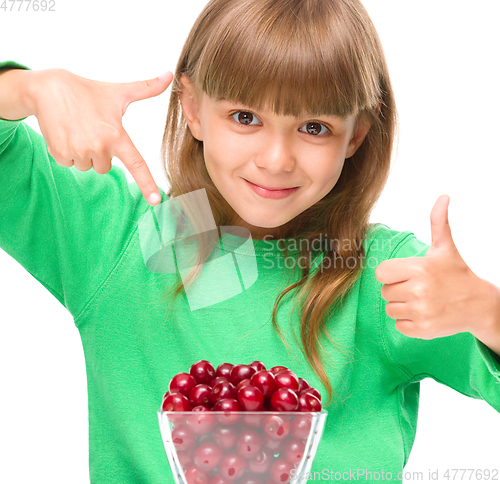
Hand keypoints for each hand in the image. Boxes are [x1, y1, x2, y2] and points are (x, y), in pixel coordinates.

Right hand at [29, 67, 173, 204]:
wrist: (48, 88)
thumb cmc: (88, 91)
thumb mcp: (118, 92)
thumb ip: (146, 89)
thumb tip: (170, 75)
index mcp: (117, 136)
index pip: (137, 164)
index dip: (148, 184)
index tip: (156, 201)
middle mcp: (99, 147)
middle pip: (106, 168)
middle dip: (100, 154)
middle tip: (91, 130)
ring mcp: (79, 152)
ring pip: (87, 167)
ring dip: (83, 153)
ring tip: (78, 129)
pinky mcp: (60, 154)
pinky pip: (70, 164)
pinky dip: (67, 153)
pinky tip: (65, 133)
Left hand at [376, 194, 494, 339]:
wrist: (479, 305)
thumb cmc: (456, 273)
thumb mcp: (445, 248)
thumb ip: (438, 222)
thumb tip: (443, 196)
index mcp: (420, 268)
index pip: (381, 273)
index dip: (391, 274)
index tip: (406, 274)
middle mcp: (420, 290)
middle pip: (385, 292)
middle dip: (397, 289)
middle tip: (418, 287)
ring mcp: (422, 312)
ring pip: (390, 309)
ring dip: (402, 306)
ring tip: (421, 300)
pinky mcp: (423, 330)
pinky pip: (399, 325)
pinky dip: (408, 322)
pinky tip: (424, 313)